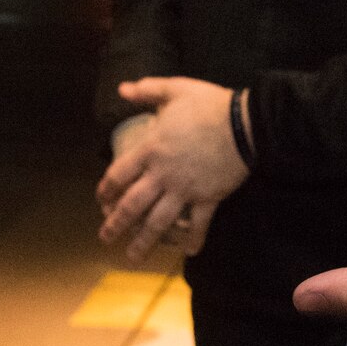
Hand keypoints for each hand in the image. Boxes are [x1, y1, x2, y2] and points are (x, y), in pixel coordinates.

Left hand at [97, 77, 245, 263]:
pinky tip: (190, 252)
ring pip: (158, 222)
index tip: (100, 199)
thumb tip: (122, 88)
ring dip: (143, 242)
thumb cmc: (209, 105)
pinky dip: (194, 239)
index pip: (119, 174)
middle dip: (116, 225)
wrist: (245, 123)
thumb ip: (147, 90)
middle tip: (105, 238)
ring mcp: (185, 190)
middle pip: (132, 205)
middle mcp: (163, 174)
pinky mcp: (208, 198)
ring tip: (132, 257)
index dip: (106, 189)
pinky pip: (199, 224)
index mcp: (151, 149)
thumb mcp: (175, 89)